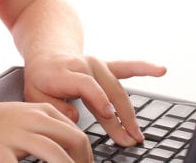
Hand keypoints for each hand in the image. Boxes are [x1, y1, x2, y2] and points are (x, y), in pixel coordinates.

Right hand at [0, 101, 91, 162]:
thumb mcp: (20, 116)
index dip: (87, 155)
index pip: (76, 131)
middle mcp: (31, 120)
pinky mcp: (0, 152)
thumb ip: (43, 126)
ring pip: (55, 154)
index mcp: (39, 111)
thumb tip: (68, 145)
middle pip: (74, 140)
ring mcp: (16, 135)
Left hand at [23, 54, 166, 146]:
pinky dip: (144, 68)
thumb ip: (53, 106)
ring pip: (118, 87)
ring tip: (138, 133)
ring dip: (130, 111)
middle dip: (120, 116)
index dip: (98, 98)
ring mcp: (97, 64)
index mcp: (64, 72)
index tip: (108, 115)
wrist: (46, 56)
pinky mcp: (107, 67)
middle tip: (129, 139)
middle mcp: (84, 65)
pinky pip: (127, 68)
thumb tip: (74, 116)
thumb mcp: (34, 95)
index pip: (85, 84)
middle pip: (106, 89)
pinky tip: (160, 70)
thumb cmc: (41, 80)